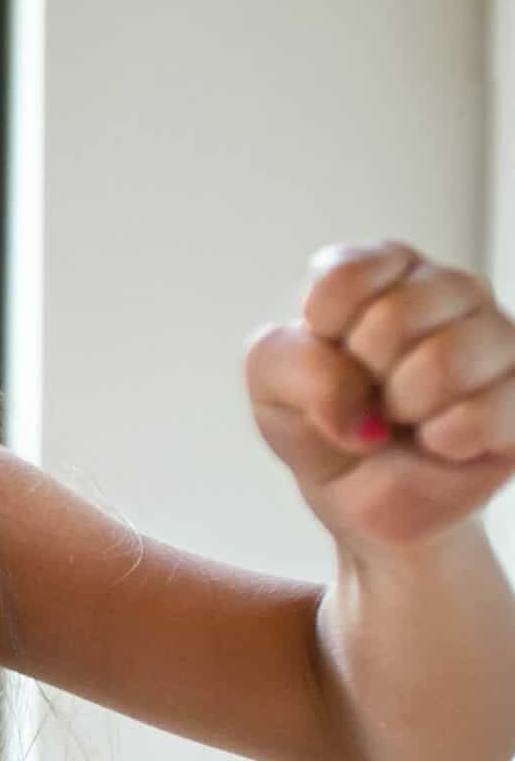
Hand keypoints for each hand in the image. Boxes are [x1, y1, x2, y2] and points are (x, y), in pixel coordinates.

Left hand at [248, 241, 514, 551]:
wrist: (360, 492)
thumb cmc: (319, 417)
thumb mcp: (269, 381)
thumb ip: (294, 365)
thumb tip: (361, 407)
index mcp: (385, 267)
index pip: (346, 276)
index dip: (321, 333)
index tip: (329, 354)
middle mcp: (451, 289)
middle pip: (394, 319)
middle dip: (362, 377)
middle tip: (370, 394)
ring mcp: (500, 339)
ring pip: (446, 361)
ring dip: (403, 408)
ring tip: (404, 416)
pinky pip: (483, 413)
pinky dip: (442, 441)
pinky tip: (440, 441)